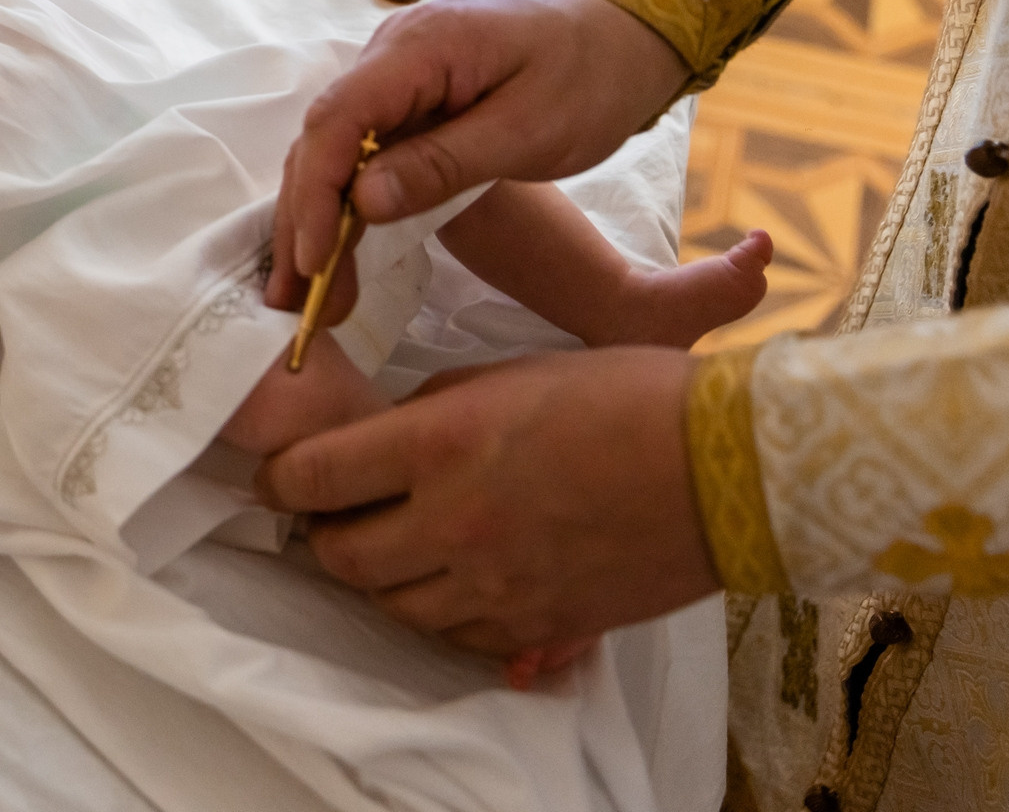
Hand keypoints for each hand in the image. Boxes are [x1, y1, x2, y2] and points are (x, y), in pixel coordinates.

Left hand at [255, 348, 716, 654]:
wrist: (729, 466)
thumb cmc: (626, 396)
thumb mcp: (510, 373)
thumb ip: (434, 412)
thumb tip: (385, 440)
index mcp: (440, 444)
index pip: (313, 476)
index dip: (279, 477)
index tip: (279, 474)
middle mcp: (455, 521)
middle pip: (339, 555)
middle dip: (322, 533)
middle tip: (334, 511)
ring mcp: (495, 583)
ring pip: (392, 605)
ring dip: (380, 575)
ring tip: (395, 541)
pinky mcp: (538, 625)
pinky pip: (458, 636)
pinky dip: (441, 610)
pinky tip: (455, 577)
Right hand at [274, 0, 686, 280]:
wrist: (622, 35)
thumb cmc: (589, 78)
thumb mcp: (529, 131)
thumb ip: (443, 164)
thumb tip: (361, 201)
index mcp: (419, 47)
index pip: (339, 118)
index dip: (317, 193)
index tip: (314, 260)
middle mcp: (390, 52)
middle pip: (322, 138)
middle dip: (304, 219)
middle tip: (299, 300)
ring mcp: (393, 73)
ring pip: (333, 149)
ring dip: (316, 218)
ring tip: (308, 293)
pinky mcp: (405, 98)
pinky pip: (360, 149)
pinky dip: (345, 202)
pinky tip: (335, 250)